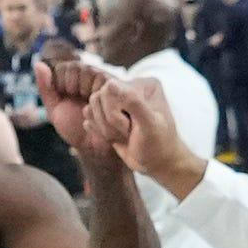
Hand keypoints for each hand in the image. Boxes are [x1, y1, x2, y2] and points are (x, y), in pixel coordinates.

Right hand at [73, 59, 206, 193]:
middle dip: (110, 123)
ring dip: (105, 129)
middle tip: (129, 133)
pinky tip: (115, 137)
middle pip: (98, 97)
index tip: (133, 128)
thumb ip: (133, 103)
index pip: (111, 89)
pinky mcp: (107, 112)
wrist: (157, 163)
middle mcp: (130, 87)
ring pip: (91, 107)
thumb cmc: (158, 145)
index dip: (115, 114)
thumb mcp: (149, 126)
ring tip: (124, 136)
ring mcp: (117, 100)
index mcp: (144, 85)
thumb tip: (110, 84)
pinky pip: (89, 116)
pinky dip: (99, 131)